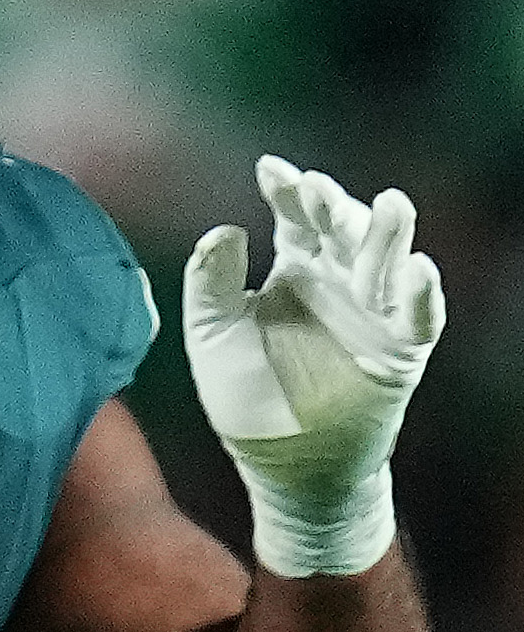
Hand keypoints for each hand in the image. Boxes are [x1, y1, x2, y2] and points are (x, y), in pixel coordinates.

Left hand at [184, 155, 441, 579]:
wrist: (281, 462)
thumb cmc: (247, 394)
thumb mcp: (211, 336)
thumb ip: (209, 285)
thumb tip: (222, 231)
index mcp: (297, 269)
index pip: (297, 218)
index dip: (288, 191)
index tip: (271, 169)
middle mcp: (340, 280)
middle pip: (343, 229)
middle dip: (331, 206)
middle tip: (313, 189)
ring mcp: (374, 311)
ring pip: (388, 261)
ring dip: (389, 234)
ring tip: (387, 205)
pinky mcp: (400, 348)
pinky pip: (419, 315)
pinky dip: (422, 293)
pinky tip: (418, 268)